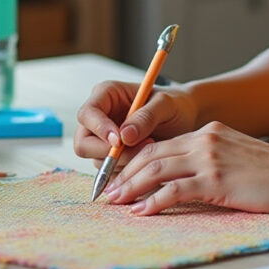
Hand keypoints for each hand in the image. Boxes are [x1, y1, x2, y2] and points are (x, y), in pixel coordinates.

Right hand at [73, 79, 198, 162]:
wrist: (186, 118)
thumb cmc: (174, 104)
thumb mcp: (165, 104)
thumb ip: (146, 117)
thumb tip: (124, 137)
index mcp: (106, 95)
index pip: (87, 114)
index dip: (98, 129)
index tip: (119, 141)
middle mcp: (99, 118)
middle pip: (83, 143)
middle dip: (107, 153)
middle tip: (139, 151)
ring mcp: (103, 140)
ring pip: (98, 161)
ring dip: (123, 162)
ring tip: (150, 150)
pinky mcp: (112, 157)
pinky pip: (110, 173)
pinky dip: (128, 173)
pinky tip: (147, 162)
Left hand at [103, 121, 268, 215]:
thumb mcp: (238, 157)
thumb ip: (213, 161)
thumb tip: (188, 180)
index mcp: (209, 133)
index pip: (162, 145)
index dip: (136, 162)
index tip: (121, 177)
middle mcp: (204, 140)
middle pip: (152, 154)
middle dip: (125, 173)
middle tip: (109, 191)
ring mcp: (209, 158)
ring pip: (156, 169)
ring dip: (131, 186)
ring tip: (116, 202)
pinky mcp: (215, 179)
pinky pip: (174, 190)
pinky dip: (153, 201)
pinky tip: (141, 211)